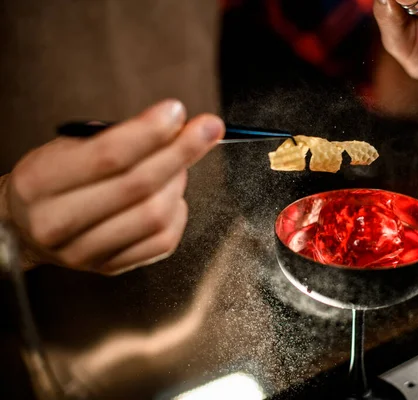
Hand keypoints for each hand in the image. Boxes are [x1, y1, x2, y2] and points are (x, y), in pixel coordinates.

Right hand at [4, 99, 224, 275]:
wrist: (28, 226)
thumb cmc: (56, 179)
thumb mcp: (69, 147)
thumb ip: (117, 137)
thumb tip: (176, 125)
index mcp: (39, 182)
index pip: (107, 156)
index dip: (149, 132)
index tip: (177, 111)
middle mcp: (58, 223)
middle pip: (138, 187)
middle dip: (181, 152)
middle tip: (208, 129)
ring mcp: (85, 252)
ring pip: (155, 215)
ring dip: (179, 182)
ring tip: (179, 163)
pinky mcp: (111, 267)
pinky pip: (163, 240)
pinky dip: (178, 211)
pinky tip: (172, 195)